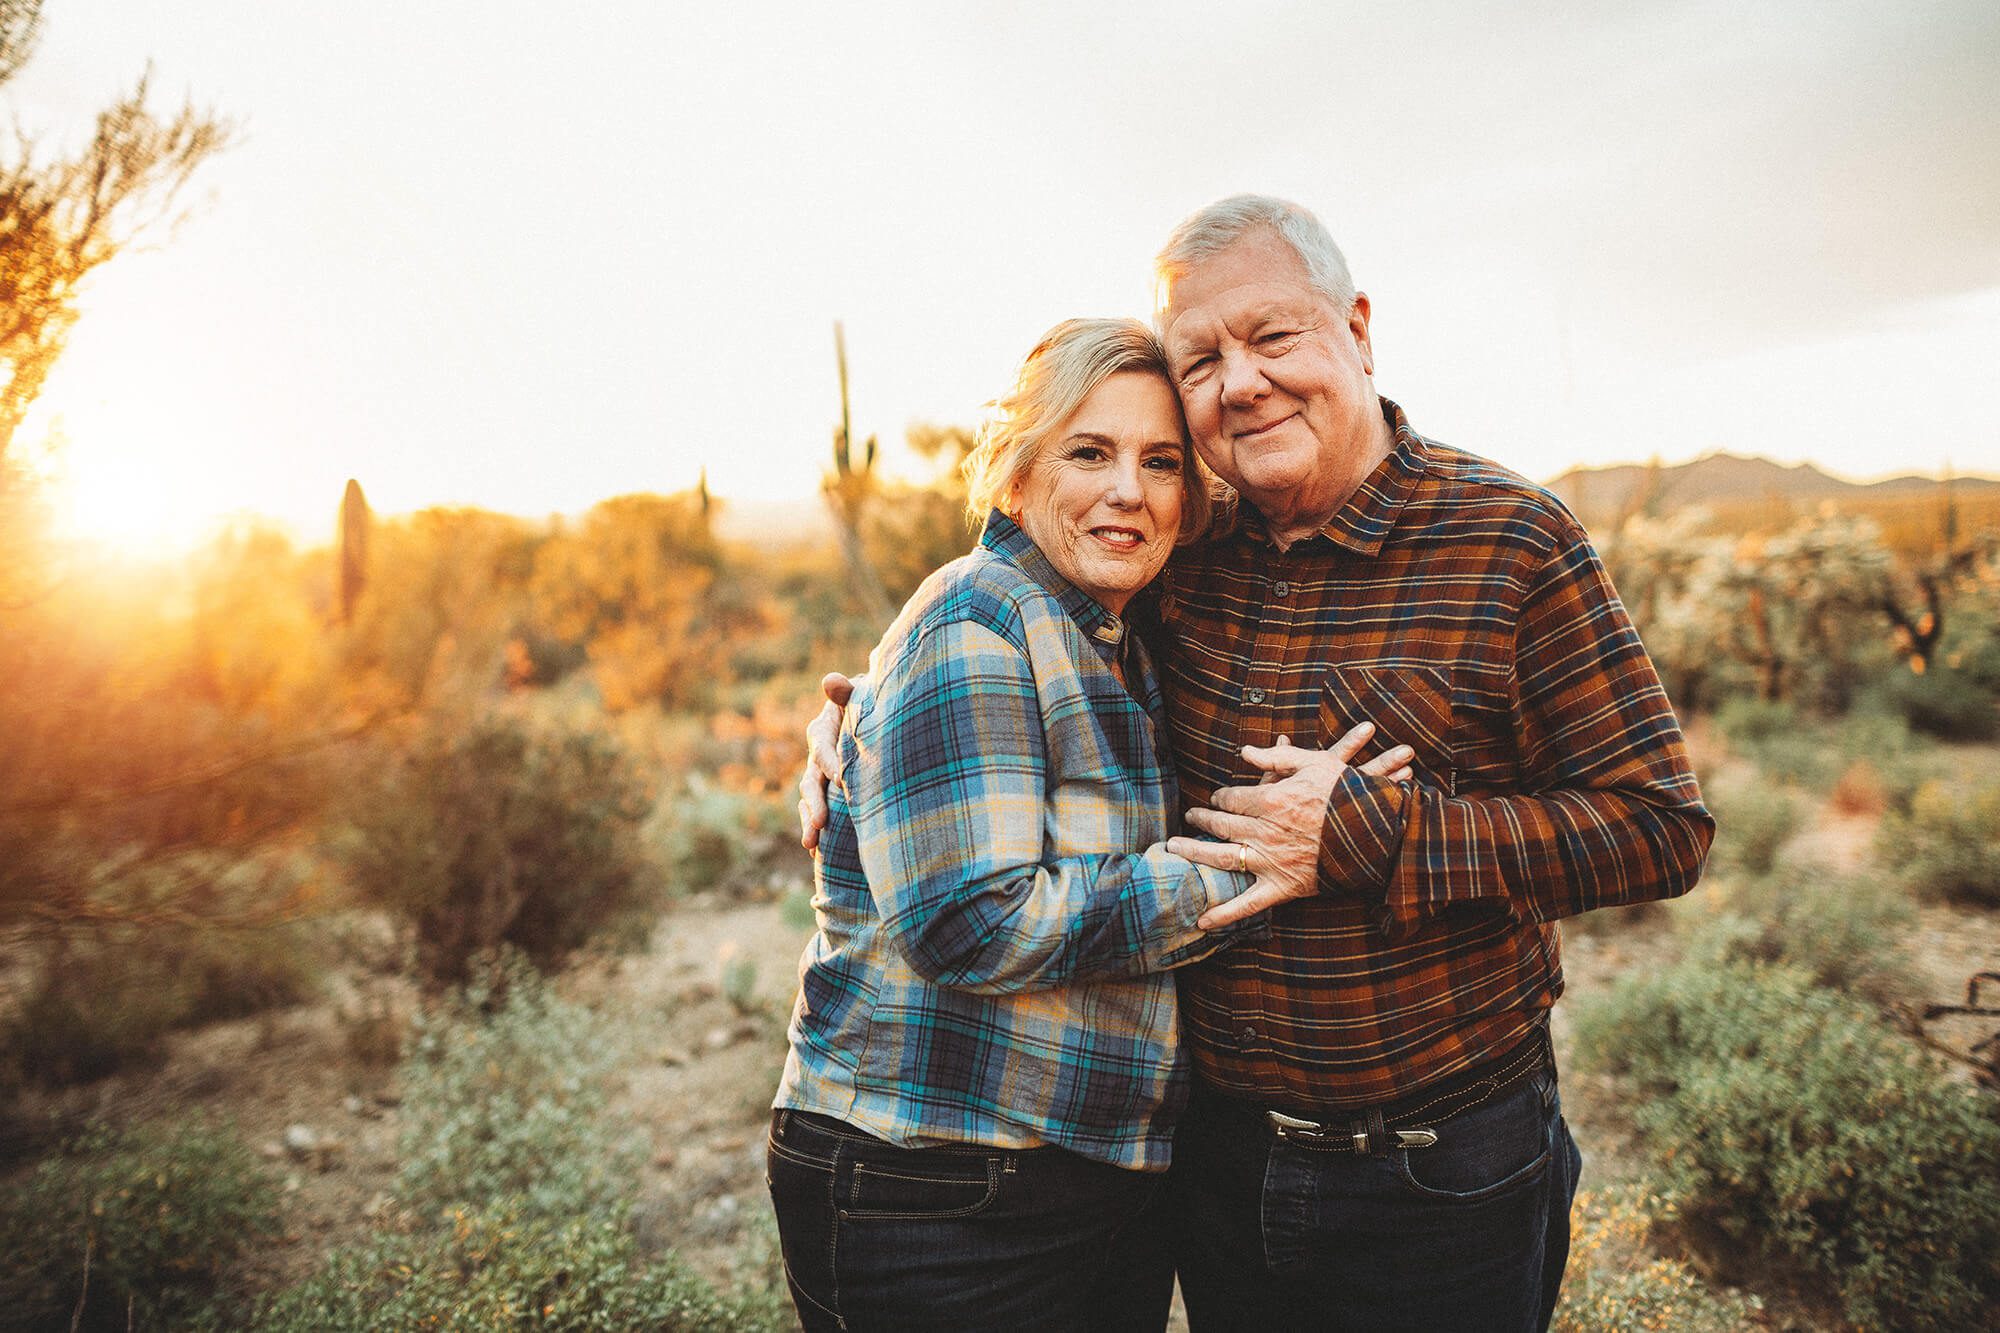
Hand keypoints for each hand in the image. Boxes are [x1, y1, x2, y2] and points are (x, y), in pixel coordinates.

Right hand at [797, 672, 854, 850]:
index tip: (842, 779)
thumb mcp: (859, 694)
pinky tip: (818, 853)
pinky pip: (818, 812)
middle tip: (819, 825)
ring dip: (810, 822)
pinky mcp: (828, 793)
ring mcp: (820, 777)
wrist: (876, 717)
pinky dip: (818, 830)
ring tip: (812, 845)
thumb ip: (846, 691)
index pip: (823, 747)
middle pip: (811, 780)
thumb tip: (830, 681)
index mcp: (822, 731)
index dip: (829, 762)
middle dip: (814, 804)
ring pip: (810, 801)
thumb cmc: (870, 703)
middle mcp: (817, 756)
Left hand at [1167, 722, 1413, 928]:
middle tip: (1189, 817)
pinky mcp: (1284, 886)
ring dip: (1195, 853)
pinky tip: (1201, 923)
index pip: (1231, 798)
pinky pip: (1249, 904)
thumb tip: (1246, 751)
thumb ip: (1277, 757)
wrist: (1381, 832)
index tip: (1217, 798)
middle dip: (1201, 820)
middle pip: (1221, 825)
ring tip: (1174, 849)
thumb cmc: (1349, 794)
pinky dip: (1224, 915)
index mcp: (1271, 801)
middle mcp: (1265, 832)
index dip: (1220, 797)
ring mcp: (1272, 860)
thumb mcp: (1316, 763)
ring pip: (1223, 857)